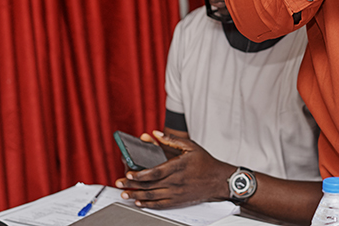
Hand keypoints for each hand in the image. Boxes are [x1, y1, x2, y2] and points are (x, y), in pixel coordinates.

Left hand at [116, 130, 233, 207]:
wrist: (218, 180)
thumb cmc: (205, 162)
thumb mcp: (190, 146)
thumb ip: (171, 140)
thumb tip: (155, 134)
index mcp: (178, 167)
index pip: (154, 172)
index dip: (139, 174)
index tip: (128, 173)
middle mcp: (176, 181)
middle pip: (149, 185)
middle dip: (132, 185)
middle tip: (119, 183)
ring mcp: (176, 193)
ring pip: (152, 196)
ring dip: (136, 195)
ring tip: (125, 193)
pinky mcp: (178, 200)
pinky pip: (160, 204)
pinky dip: (147, 204)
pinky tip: (139, 202)